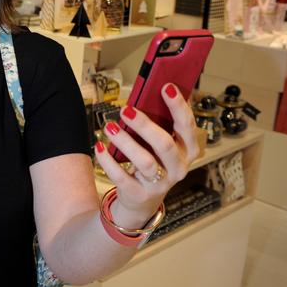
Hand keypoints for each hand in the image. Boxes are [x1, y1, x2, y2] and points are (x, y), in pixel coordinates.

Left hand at [94, 83, 201, 227]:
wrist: (142, 200)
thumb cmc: (153, 160)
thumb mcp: (159, 144)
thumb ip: (159, 123)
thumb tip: (148, 92)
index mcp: (187, 150)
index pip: (188, 126)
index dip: (178, 106)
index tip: (165, 86)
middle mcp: (178, 168)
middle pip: (165, 145)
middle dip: (145, 125)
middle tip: (126, 110)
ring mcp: (160, 184)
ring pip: (145, 162)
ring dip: (125, 142)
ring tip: (109, 127)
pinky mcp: (139, 194)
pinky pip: (122, 177)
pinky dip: (108, 160)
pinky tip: (99, 146)